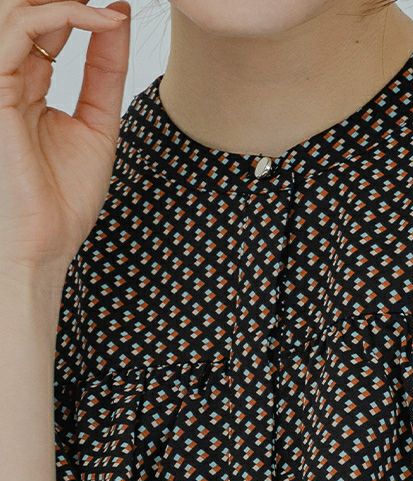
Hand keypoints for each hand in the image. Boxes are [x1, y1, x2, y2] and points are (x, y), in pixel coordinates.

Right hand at [0, 0, 129, 272]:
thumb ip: (104, 72)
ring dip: (67, 3)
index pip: (45, 25)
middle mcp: (7, 77)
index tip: (119, 11)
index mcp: (26, 86)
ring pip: (17, 9)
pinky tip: (100, 22)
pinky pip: (19, 30)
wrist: (45, 243)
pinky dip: (62, 16)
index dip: (79, 11)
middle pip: (25, 10)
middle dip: (67, 1)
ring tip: (106, 13)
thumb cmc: (64, 200)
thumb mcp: (98, 125)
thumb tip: (115, 17)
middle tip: (108, 8)